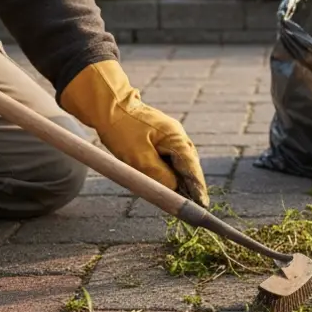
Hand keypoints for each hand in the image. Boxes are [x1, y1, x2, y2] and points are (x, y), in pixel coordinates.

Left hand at [59, 60, 209, 206]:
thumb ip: (159, 174)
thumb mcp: (138, 157)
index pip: (191, 167)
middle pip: (189, 165)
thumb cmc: (122, 130)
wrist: (108, 107)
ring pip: (179, 163)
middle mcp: (177, 136)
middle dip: (192, 185)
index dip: (197, 187)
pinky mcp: (159, 138)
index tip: (202, 203)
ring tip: (185, 198)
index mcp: (175, 138)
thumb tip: (174, 189)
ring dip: (181, 179)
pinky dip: (171, 172)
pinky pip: (169, 159)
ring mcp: (169, 136)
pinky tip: (169, 183)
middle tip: (195, 205)